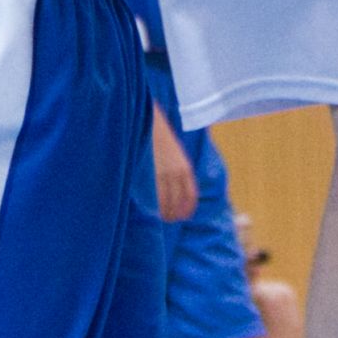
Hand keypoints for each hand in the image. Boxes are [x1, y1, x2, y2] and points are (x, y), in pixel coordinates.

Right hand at [152, 106, 198, 222]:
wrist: (148, 118)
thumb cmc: (158, 133)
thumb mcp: (174, 151)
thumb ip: (176, 167)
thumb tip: (173, 184)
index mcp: (185, 166)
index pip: (190, 195)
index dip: (188, 209)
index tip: (184, 216)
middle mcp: (176, 172)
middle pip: (177, 203)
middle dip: (174, 214)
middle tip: (168, 219)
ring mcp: (162, 173)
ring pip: (165, 203)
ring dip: (163, 213)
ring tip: (159, 218)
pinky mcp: (148, 173)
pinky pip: (152, 196)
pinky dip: (153, 206)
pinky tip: (151, 211)